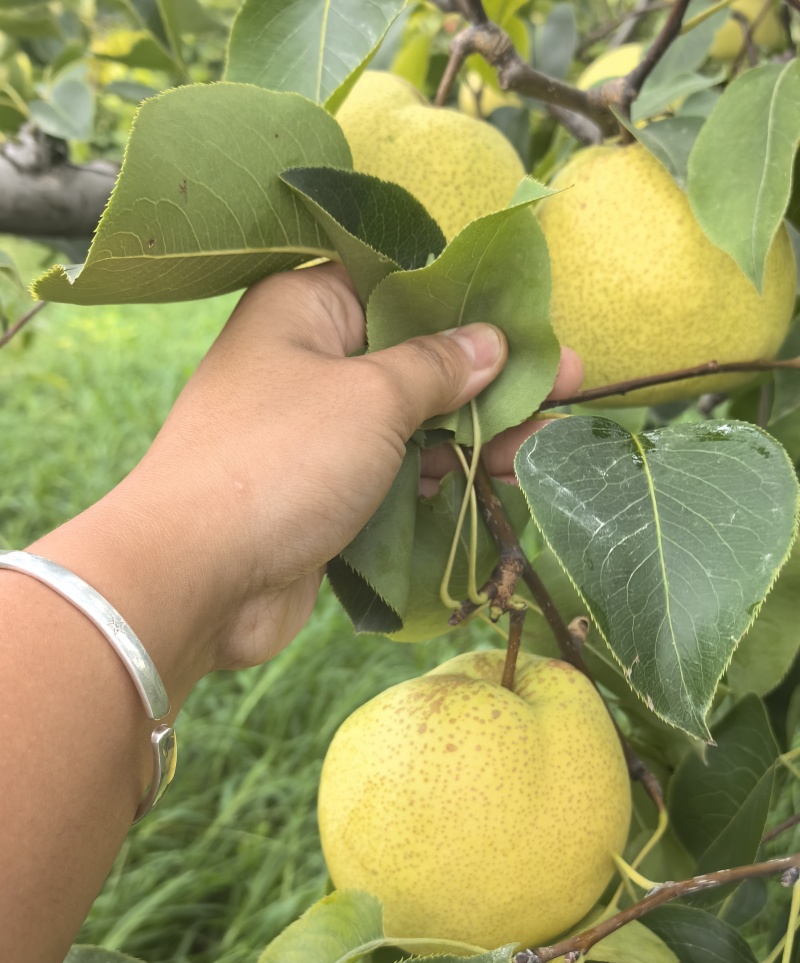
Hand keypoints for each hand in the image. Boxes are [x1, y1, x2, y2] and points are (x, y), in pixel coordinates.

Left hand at [107, 263, 581, 675]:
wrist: (197, 580)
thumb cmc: (279, 461)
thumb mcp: (371, 397)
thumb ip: (438, 366)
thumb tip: (489, 342)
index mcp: (304, 308)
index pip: (400, 284)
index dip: (469, 301)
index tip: (530, 320)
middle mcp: (308, 362)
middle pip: (415, 358)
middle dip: (488, 378)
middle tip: (564, 386)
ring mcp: (315, 433)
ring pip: (411, 422)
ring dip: (472, 435)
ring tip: (539, 448)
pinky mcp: (323, 494)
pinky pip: (394, 474)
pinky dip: (439, 479)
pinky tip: (491, 484)